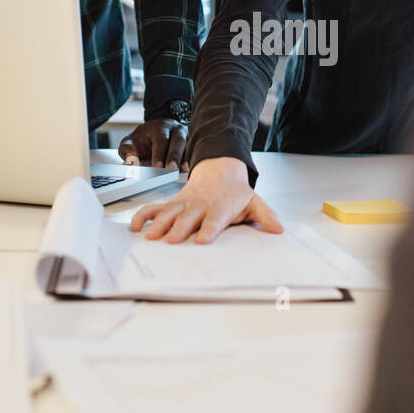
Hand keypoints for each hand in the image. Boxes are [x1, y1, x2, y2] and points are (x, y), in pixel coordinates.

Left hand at [118, 117, 186, 170]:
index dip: (159, 153)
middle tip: (171, 169)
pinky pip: (194, 152)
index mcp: (160, 128)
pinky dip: (192, 160)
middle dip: (175, 156)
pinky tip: (190, 169)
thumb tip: (132, 162)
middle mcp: (175, 130)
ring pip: (189, 146)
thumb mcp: (130, 142)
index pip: (160, 140)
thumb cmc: (143, 139)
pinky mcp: (191, 145)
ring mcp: (186, 137)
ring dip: (186, 159)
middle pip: (178, 141)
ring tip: (183, 170)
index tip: (157, 166)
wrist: (155, 131)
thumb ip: (128, 151)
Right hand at [129, 157, 282, 244]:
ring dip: (159, 223)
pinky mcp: (173, 203)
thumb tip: (278, 229)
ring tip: (150, 236)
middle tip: (171, 241)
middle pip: (189, 217)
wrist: (220, 171)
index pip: (215, 219)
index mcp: (221, 206)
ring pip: (169, 212)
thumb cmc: (236, 193)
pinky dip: (143, 216)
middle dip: (179, 228)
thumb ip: (265, 216)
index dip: (209, 229)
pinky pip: (155, 208)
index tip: (202, 240)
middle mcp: (200, 205)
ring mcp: (184, 203)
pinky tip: (134, 227)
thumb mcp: (254, 202)